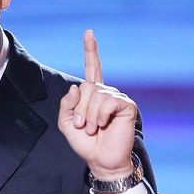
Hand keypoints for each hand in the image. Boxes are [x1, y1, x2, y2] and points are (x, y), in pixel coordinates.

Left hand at [57, 30, 136, 181]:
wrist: (101, 160)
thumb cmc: (86, 143)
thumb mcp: (67, 124)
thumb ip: (66, 105)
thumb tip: (76, 86)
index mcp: (92, 94)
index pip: (92, 68)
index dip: (91, 51)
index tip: (88, 33)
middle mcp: (106, 92)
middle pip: (86, 87)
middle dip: (79, 109)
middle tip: (83, 126)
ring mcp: (117, 97)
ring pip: (96, 95)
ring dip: (89, 116)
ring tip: (93, 129)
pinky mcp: (126, 105)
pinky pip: (108, 101)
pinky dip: (101, 115)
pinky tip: (103, 125)